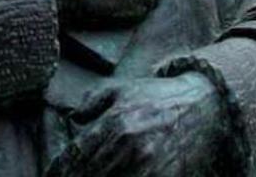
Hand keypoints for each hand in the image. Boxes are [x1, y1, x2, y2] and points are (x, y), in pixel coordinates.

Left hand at [45, 74, 228, 176]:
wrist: (203, 105)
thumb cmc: (157, 96)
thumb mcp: (121, 88)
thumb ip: (91, 100)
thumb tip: (72, 117)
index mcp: (116, 123)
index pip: (76, 156)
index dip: (60, 170)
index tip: (52, 175)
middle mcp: (129, 146)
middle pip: (89, 175)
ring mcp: (147, 165)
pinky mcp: (163, 176)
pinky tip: (112, 176)